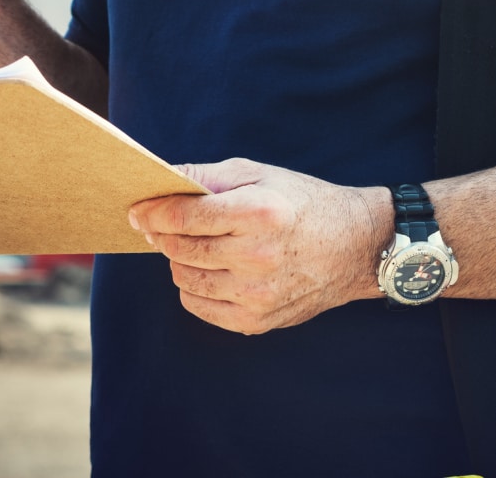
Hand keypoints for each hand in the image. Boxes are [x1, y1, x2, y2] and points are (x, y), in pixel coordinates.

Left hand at [130, 160, 390, 334]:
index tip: (138, 210)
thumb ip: (207, 176)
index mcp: (259, 213)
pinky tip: (212, 270)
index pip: (184, 216)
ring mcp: (257, 294)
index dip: (153, 212)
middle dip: (164, 234)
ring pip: (184, 279)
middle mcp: (258, 256)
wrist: (357, 247)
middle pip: (180, 248)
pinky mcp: (257, 320)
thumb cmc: (304, 203)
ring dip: (180, 260)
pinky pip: (199, 306)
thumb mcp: (261, 174)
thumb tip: (160, 183)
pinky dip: (194, 287)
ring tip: (196, 246)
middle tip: (164, 224)